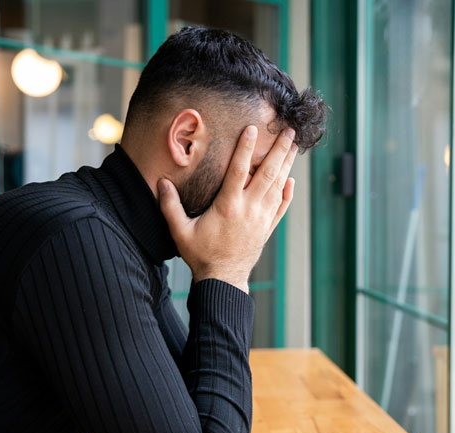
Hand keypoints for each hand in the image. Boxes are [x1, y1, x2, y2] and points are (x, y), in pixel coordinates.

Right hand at [158, 125, 296, 292]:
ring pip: (277, 187)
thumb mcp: (180, 231)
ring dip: (286, 166)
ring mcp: (261, 219)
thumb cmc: (201, 255)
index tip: (251, 129)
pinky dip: (287, 194)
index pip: (238, 170)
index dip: (245, 148)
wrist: (223, 280)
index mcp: (228, 206)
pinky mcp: (266, 229)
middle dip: (278, 150)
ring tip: (293, 147)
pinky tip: (291, 181)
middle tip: (288, 131)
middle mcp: (248, 209)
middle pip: (267, 174)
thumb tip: (161, 182)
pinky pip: (281, 208)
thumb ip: (170, 206)